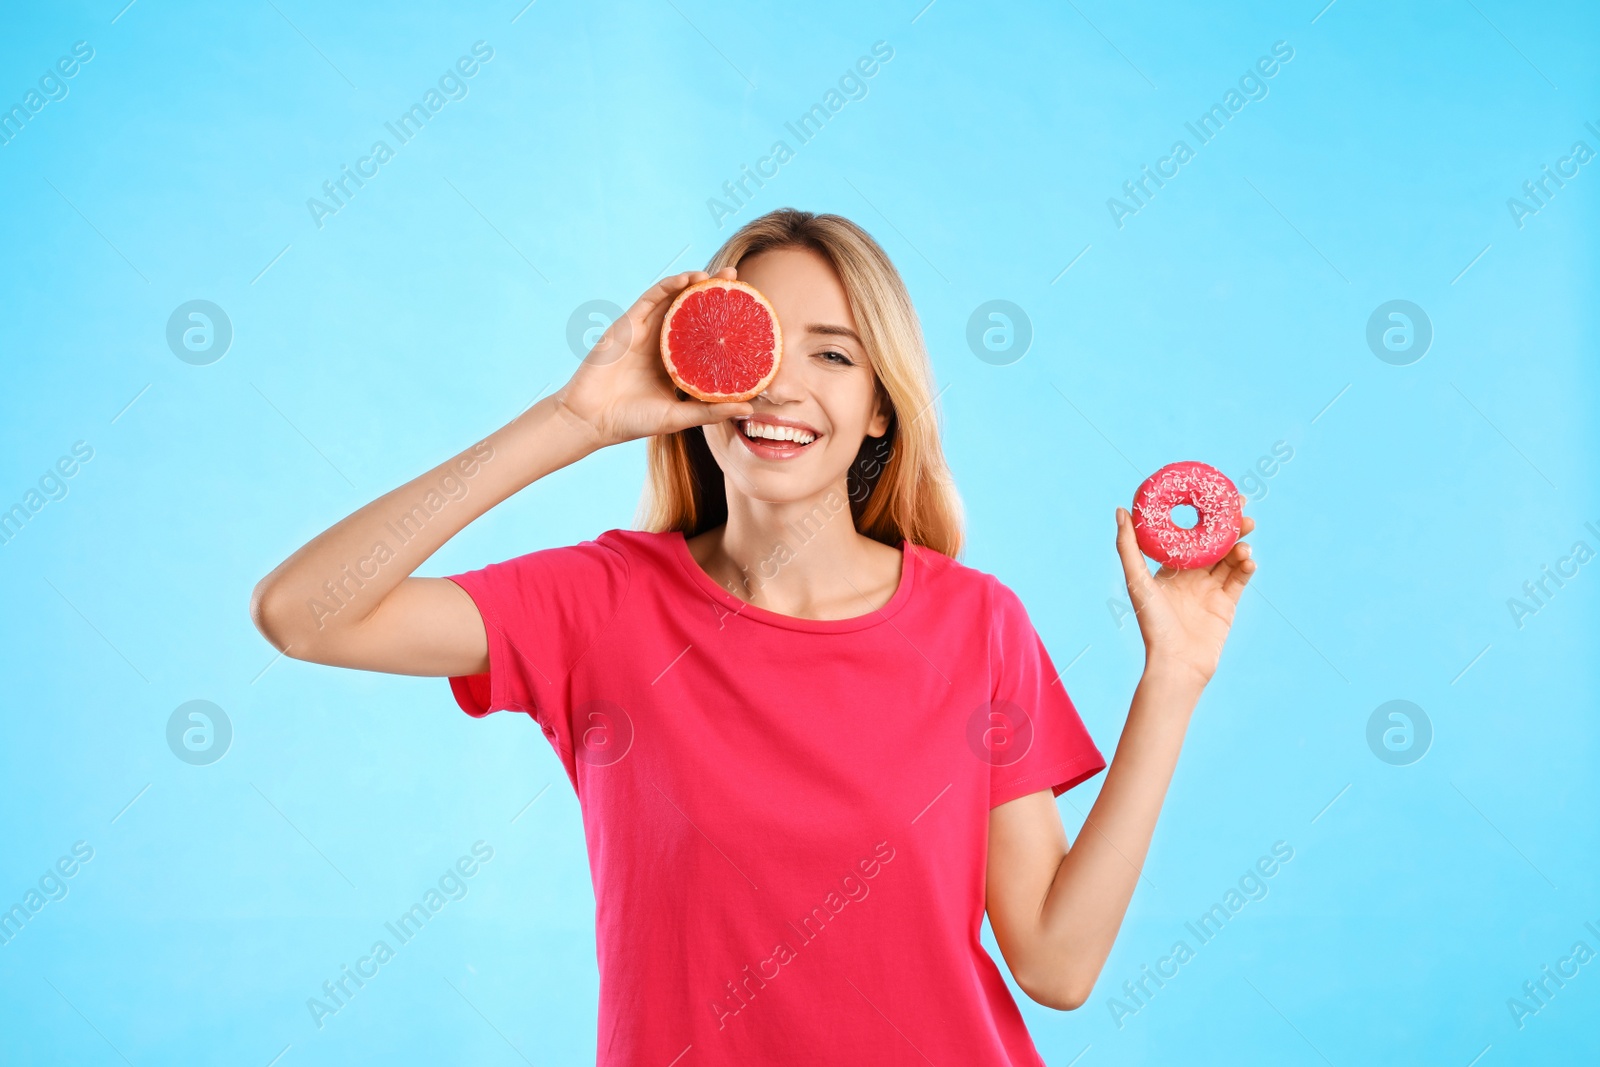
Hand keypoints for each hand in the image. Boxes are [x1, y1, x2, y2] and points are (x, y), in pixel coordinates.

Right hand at [551, 268, 754, 448]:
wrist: (592, 419)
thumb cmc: (632, 421)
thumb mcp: (678, 417)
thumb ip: (710, 411)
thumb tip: (750, 407)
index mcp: (675, 363)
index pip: (704, 336)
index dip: (724, 321)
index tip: (749, 312)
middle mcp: (662, 343)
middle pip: (692, 311)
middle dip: (714, 293)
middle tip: (738, 280)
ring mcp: (645, 331)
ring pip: (673, 299)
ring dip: (695, 283)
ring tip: (720, 275)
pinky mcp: (628, 324)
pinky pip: (651, 298)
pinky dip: (669, 285)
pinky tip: (688, 278)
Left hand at [1114, 499, 1256, 686]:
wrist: (1176, 664)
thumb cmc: (1152, 623)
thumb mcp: (1136, 581)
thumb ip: (1127, 547)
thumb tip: (1120, 510)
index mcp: (1169, 569)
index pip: (1189, 535)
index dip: (1202, 515)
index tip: (1214, 495)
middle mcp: (1190, 577)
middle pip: (1214, 543)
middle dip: (1228, 524)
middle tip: (1241, 507)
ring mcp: (1210, 590)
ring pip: (1229, 558)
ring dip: (1239, 543)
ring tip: (1246, 532)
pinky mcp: (1227, 604)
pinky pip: (1240, 579)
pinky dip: (1246, 566)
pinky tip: (1249, 558)